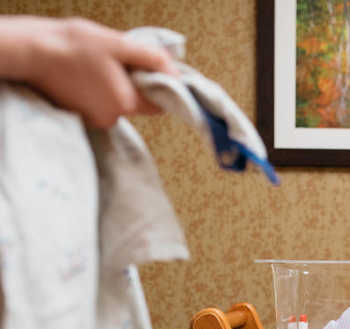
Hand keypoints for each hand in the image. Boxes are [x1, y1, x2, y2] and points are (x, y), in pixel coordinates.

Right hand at [2, 16, 177, 127]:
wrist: (32, 52)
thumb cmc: (74, 45)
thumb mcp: (119, 44)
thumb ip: (151, 59)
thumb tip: (174, 72)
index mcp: (126, 104)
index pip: (159, 106)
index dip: (159, 88)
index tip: (151, 72)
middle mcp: (112, 118)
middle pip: (137, 103)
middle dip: (133, 83)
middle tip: (117, 61)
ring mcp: (94, 119)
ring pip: (118, 103)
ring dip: (114, 86)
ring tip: (97, 66)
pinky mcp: (80, 116)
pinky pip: (100, 104)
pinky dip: (98, 91)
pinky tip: (86, 74)